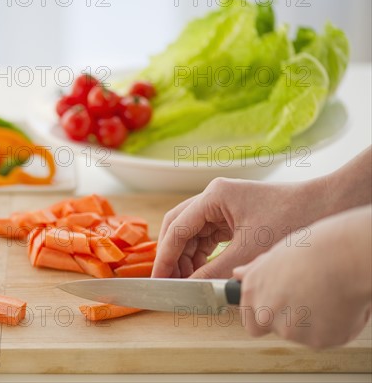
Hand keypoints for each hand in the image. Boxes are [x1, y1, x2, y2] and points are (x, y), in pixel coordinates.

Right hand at [152, 177, 328, 278]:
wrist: (327, 206)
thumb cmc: (291, 220)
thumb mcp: (248, 251)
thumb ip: (213, 272)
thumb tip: (189, 289)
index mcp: (214, 196)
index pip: (177, 228)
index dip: (166, 257)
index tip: (158, 280)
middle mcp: (214, 196)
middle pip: (179, 226)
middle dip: (172, 255)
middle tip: (167, 282)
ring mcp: (223, 205)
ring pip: (192, 232)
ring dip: (186, 256)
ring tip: (185, 282)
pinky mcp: (233, 215)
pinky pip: (207, 235)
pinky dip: (201, 254)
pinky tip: (200, 272)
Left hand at [234, 206, 371, 348]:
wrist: (342, 257)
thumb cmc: (312, 250)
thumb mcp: (275, 255)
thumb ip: (255, 271)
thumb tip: (237, 274)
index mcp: (252, 291)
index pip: (252, 324)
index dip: (266, 319)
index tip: (281, 310)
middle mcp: (265, 313)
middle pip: (278, 329)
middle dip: (293, 319)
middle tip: (311, 297)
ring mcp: (290, 329)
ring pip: (303, 334)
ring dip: (314, 322)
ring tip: (326, 294)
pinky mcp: (316, 340)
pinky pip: (325, 337)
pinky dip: (333, 327)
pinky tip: (338, 304)